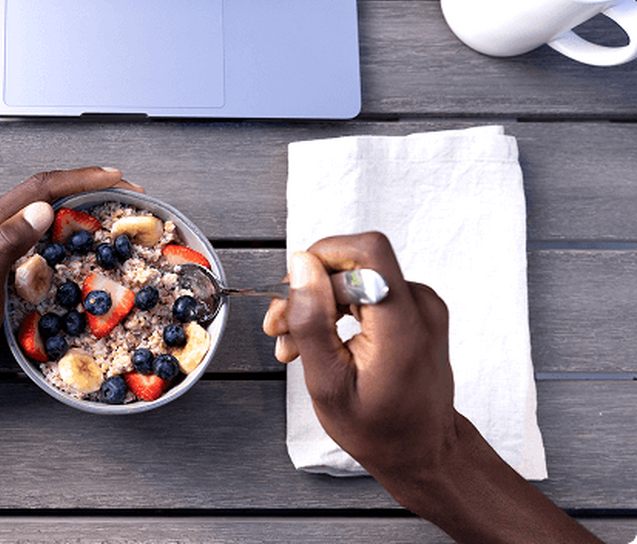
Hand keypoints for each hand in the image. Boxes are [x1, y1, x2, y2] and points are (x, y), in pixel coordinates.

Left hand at [0, 167, 140, 366]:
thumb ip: (8, 243)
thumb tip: (42, 209)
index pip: (42, 187)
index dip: (81, 178)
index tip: (113, 177)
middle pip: (46, 188)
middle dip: (88, 183)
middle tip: (124, 189)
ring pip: (43, 202)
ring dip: (79, 196)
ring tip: (110, 201)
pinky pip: (37, 220)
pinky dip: (65, 215)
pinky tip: (80, 225)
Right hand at [264, 233, 604, 543]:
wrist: (423, 451)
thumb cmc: (379, 429)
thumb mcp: (327, 382)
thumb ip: (312, 320)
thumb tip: (302, 265)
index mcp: (402, 325)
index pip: (366, 252)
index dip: (323, 257)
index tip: (294, 290)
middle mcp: (420, 305)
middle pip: (354, 263)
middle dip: (310, 289)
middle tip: (280, 327)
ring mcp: (421, 306)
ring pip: (356, 277)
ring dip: (318, 303)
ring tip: (293, 343)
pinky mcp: (415, 311)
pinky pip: (368, 291)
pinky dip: (338, 310)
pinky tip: (319, 341)